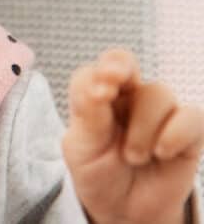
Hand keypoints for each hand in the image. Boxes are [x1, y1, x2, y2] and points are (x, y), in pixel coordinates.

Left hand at [62, 48, 203, 223]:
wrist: (125, 210)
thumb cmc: (99, 173)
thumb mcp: (81, 148)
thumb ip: (88, 116)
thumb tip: (98, 86)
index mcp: (98, 96)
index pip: (98, 67)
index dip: (100, 70)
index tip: (99, 93)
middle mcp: (128, 97)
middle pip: (125, 64)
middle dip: (118, 71)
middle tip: (107, 96)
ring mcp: (160, 112)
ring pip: (157, 92)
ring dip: (142, 127)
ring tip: (133, 157)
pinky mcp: (188, 132)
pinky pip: (192, 116)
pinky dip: (176, 133)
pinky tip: (162, 153)